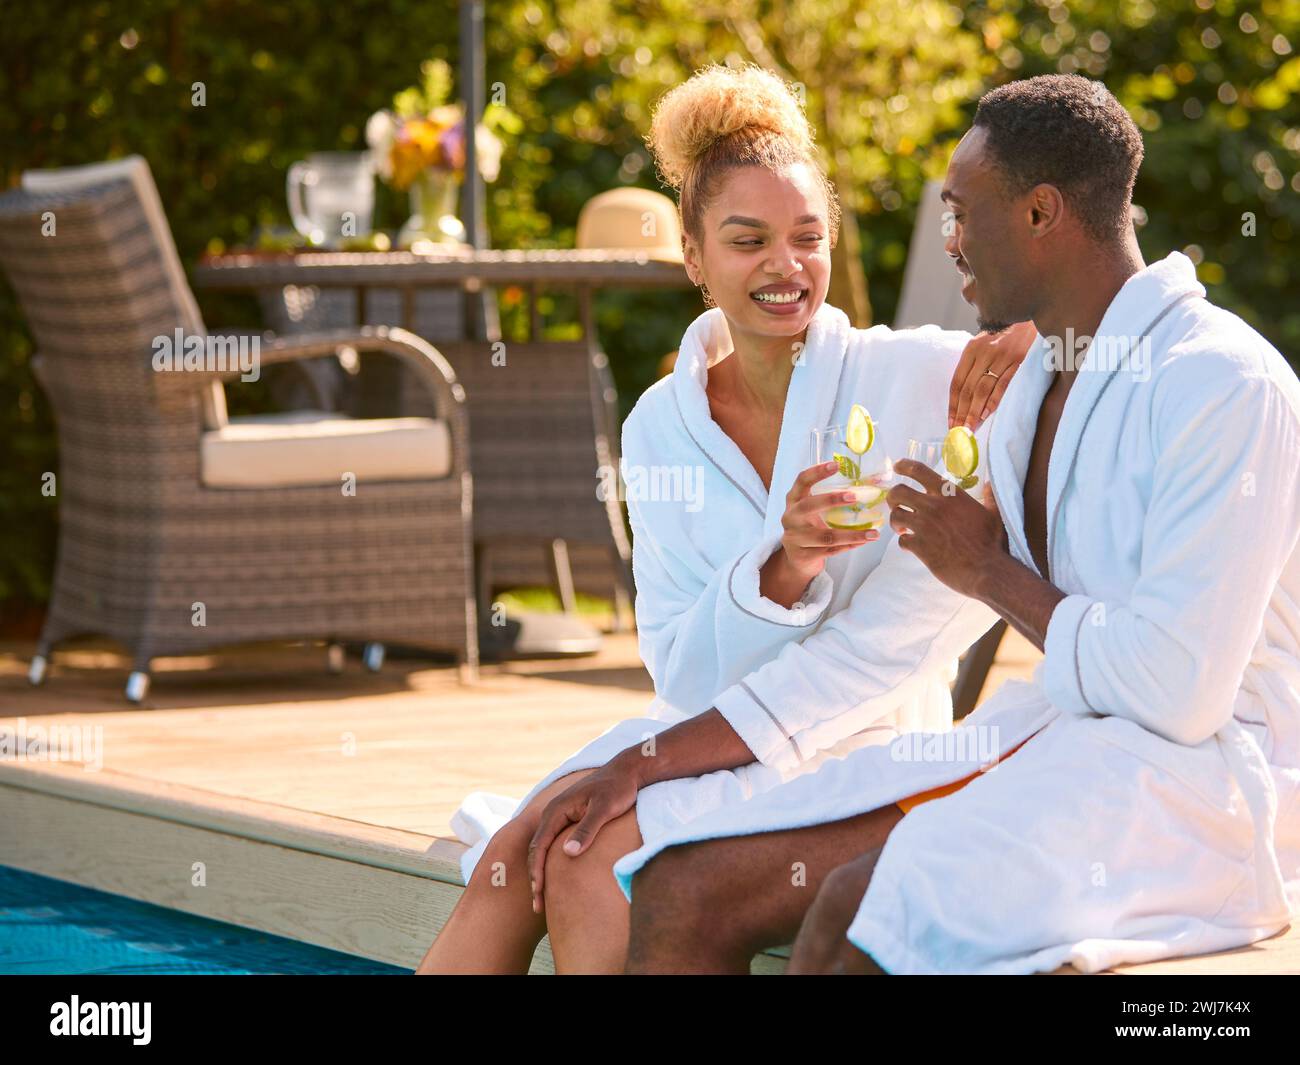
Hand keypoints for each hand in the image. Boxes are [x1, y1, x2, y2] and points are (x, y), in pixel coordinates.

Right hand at [526, 755, 640, 912]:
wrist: (627, 772)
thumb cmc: (618, 789)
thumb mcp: (605, 808)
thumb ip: (587, 829)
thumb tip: (568, 853)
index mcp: (557, 810)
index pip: (539, 845)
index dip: (537, 871)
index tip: (539, 893)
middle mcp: (553, 813)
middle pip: (537, 849)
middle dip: (536, 877)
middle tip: (538, 906)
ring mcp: (560, 816)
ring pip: (543, 848)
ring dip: (540, 872)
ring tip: (543, 898)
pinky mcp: (569, 820)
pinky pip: (553, 844)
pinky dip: (549, 863)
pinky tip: (555, 878)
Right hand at [761, 461, 880, 605]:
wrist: (797, 557)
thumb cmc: (811, 526)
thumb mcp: (815, 510)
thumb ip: (835, 497)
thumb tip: (875, 480)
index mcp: (794, 500)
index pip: (802, 481)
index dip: (817, 472)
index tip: (835, 465)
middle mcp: (791, 517)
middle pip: (808, 506)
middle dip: (831, 500)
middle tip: (854, 496)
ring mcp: (795, 538)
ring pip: (826, 536)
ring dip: (851, 535)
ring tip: (873, 533)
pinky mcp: (803, 555)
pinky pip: (830, 551)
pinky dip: (848, 546)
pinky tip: (863, 542)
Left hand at [886, 459, 1007, 597]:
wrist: (986, 570)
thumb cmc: (992, 543)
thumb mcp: (994, 515)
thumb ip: (989, 498)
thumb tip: (989, 484)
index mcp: (950, 494)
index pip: (920, 471)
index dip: (904, 466)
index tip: (897, 466)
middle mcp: (933, 506)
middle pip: (898, 492)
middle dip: (893, 498)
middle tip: (897, 506)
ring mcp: (924, 526)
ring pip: (895, 516)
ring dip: (896, 522)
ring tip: (903, 529)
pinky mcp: (919, 546)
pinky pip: (901, 541)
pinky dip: (904, 543)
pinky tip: (912, 547)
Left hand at [948, 321, 1036, 429]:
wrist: (1028, 309)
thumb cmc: (1004, 331)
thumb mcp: (983, 342)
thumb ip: (973, 363)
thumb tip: (965, 395)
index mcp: (971, 349)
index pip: (957, 382)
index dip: (953, 404)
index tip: (950, 422)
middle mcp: (984, 353)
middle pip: (968, 389)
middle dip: (961, 413)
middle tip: (958, 432)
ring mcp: (1001, 357)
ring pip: (983, 389)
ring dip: (975, 411)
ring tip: (969, 428)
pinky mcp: (1018, 360)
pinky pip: (1003, 385)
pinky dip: (993, 401)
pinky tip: (986, 415)